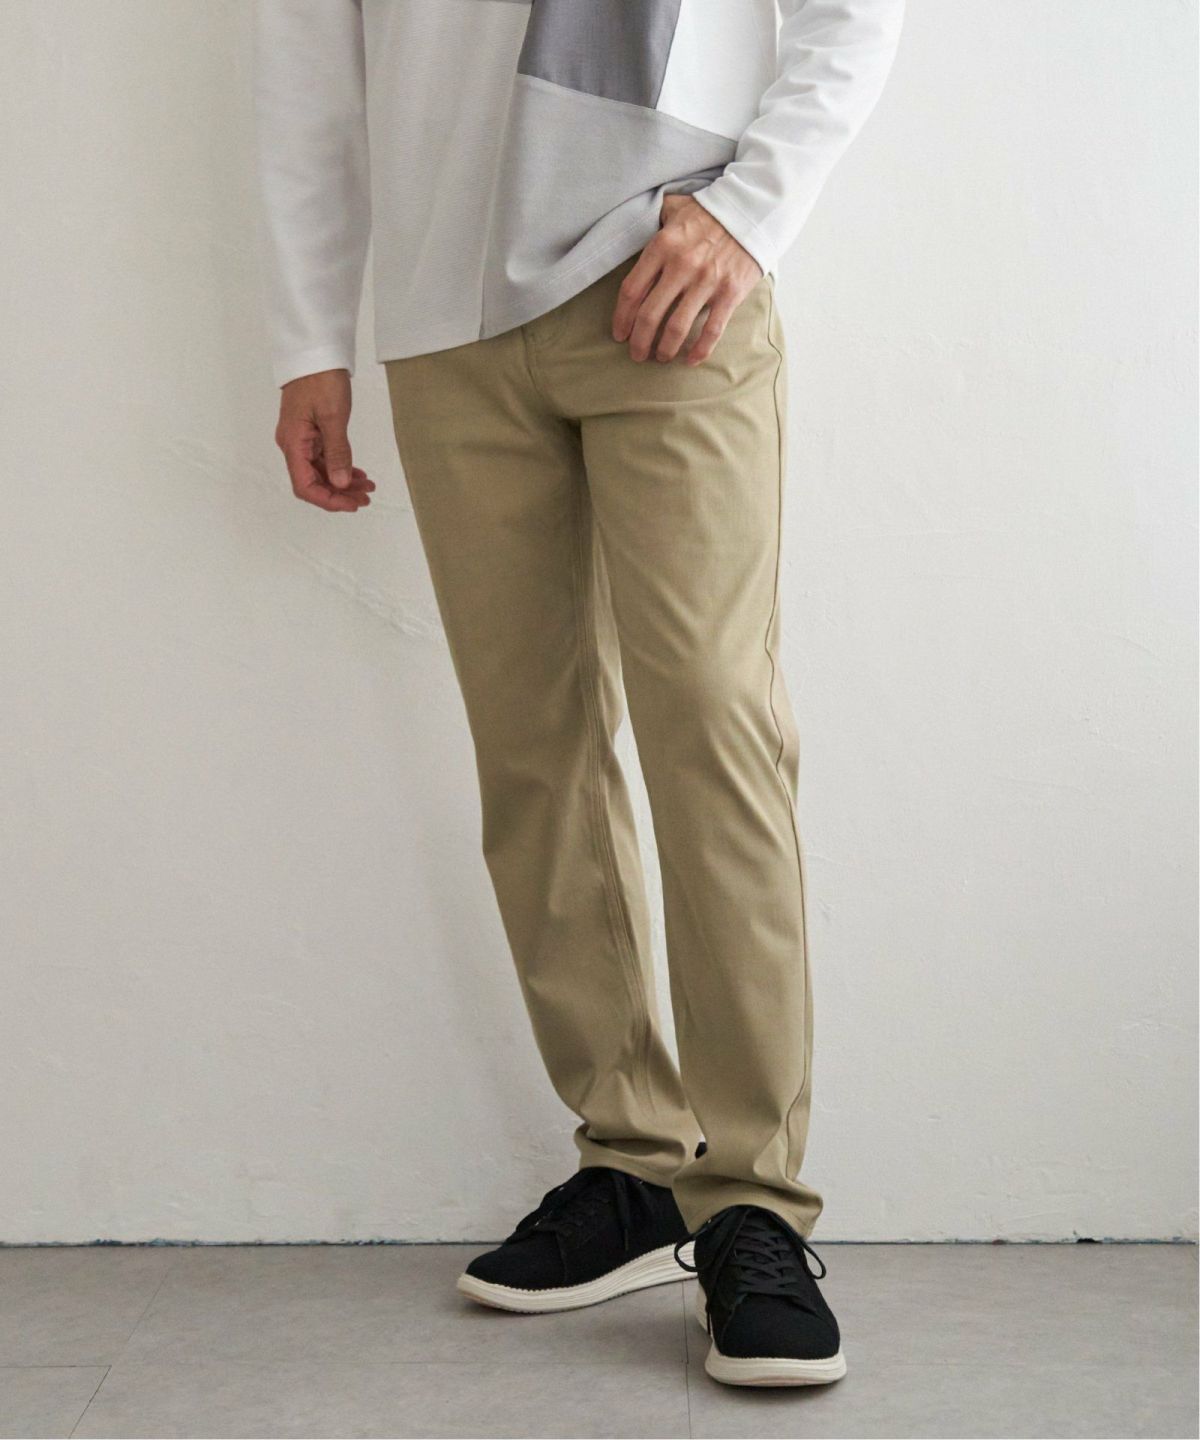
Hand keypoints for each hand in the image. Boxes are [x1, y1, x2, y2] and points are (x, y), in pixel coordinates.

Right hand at [274, 369, 374, 512]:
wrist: (315, 352)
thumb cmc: (321, 379)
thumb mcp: (333, 416)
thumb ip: (337, 452)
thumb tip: (339, 483)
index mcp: (293, 444)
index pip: (305, 486)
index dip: (328, 500)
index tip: (352, 504)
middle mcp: (293, 445)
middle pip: (314, 482)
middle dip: (340, 493)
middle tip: (366, 497)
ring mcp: (302, 440)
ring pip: (321, 472)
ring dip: (343, 482)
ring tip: (367, 487)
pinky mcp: (311, 433)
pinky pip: (324, 459)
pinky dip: (341, 468)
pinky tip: (358, 474)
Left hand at [612, 194, 762, 365]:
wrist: (753, 210)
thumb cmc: (710, 212)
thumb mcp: (674, 208)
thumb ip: (652, 221)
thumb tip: (633, 225)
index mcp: (662, 246)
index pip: (631, 290)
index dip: (621, 318)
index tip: (619, 333)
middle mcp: (681, 266)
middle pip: (649, 315)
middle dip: (639, 341)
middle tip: (637, 354)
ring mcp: (706, 281)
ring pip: (677, 328)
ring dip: (665, 349)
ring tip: (661, 358)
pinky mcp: (729, 293)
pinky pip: (711, 330)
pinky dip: (700, 350)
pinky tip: (690, 360)